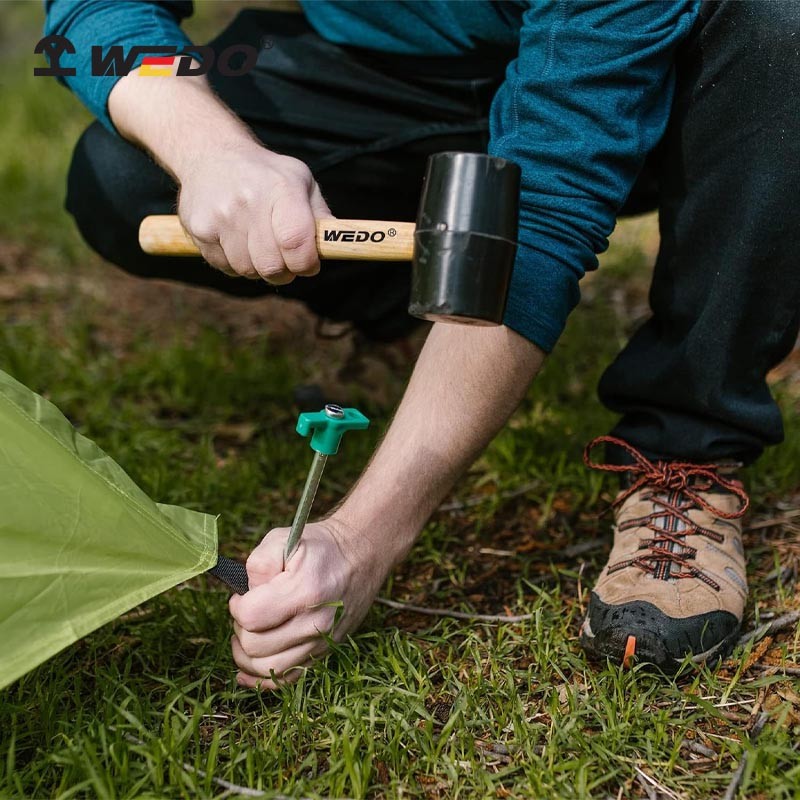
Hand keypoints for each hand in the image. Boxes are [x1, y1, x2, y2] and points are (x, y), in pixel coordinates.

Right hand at [176, 142, 331, 282]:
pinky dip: (235, 262)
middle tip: (285, 258)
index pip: (295, 241)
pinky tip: (236, 239)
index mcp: (281, 188)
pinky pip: (225, 267)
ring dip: (258, 267)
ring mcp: (220, 215)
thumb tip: (337, 245)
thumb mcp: (300, 182)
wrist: (210, 154)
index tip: (309, 264)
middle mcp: (248, 201)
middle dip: (284, 271)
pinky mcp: (199, 228)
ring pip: (248, 270)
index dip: (305, 263)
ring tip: (258, 244)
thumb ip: (320, 216)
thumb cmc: (266, 175)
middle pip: (272, 266)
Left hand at [229, 518, 388, 688]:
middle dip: (240, 628)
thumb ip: (258, 563)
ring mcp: (322, 641)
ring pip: (267, 668)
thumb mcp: (284, 539)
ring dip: (246, 654)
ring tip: (247, 632)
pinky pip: (286, 680)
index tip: (241, 596)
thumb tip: (246, 594)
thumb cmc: (320, 548)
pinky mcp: (324, 652)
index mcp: (305, 590)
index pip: (251, 617)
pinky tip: (246, 669)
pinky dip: (261, 679)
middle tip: (247, 610)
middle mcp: (316, 622)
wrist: (361, 557)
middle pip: (255, 646)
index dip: (236, 606)